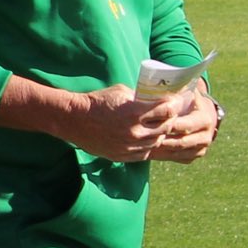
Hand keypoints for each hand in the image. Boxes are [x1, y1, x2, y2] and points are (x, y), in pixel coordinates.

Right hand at [63, 83, 179, 162]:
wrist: (75, 120)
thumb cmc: (97, 102)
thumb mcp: (120, 92)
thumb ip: (140, 98)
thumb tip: (156, 99)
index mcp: (135, 112)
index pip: (168, 111)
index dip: (173, 106)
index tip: (173, 103)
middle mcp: (135, 131)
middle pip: (166, 127)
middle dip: (169, 120)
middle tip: (168, 115)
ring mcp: (129, 146)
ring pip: (157, 142)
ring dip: (159, 133)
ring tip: (155, 127)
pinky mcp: (123, 155)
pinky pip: (145, 153)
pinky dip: (147, 145)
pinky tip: (143, 138)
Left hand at [147, 88, 220, 163]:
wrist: (202, 112)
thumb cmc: (189, 99)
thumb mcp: (187, 92)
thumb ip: (178, 89)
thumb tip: (162, 83)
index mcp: (205, 119)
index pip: (184, 125)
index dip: (167, 125)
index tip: (150, 122)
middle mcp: (207, 135)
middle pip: (182, 141)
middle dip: (163, 139)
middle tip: (145, 136)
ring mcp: (202, 146)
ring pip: (180, 152)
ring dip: (163, 149)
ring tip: (145, 144)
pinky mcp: (197, 154)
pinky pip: (180, 158)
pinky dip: (167, 155)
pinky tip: (152, 150)